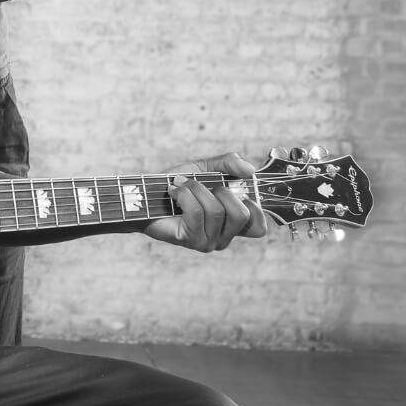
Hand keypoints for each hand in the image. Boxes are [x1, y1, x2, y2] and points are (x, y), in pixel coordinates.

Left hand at [144, 152, 268, 251]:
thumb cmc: (178, 183)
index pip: (259, 227)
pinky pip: (197, 213)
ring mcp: (207, 242)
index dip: (257, 208)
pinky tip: (173, 192)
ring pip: (216, 211)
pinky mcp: (190, 240)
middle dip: (221, 191)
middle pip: (241, 215)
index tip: (239, 189)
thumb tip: (249, 170)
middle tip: (204, 185)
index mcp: (233, 223)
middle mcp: (224, 237)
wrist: (145, 194)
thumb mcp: (206, 167)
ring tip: (181, 185)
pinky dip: (184, 195)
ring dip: (196, 189)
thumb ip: (229, 164)